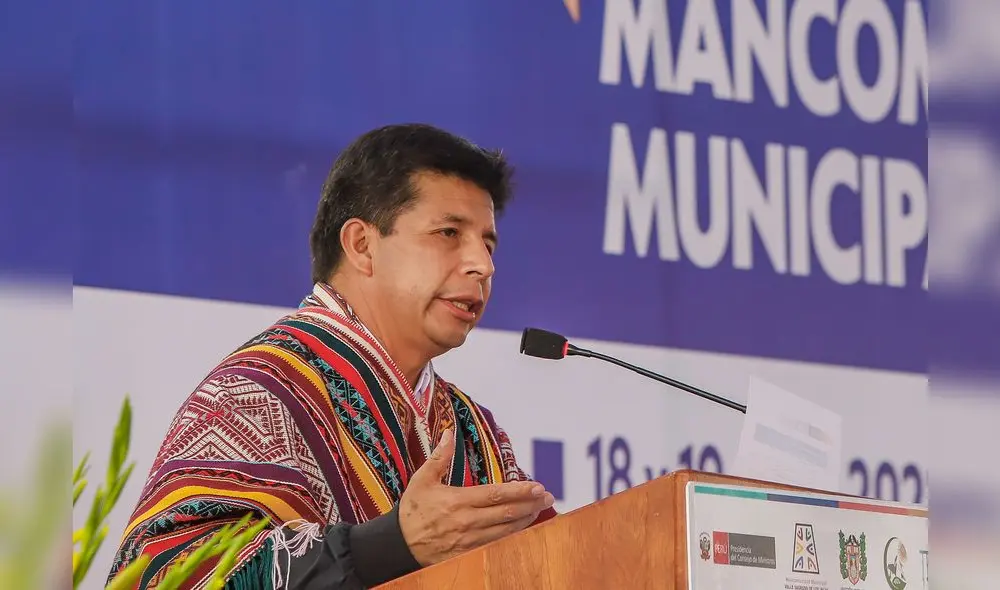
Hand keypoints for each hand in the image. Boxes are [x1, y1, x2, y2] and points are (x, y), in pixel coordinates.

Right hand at [398, 428, 555, 565]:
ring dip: (526, 520)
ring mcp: (469, 541)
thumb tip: (449, 433)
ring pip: (505, 531)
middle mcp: (467, 522)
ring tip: (540, 510)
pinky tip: (523, 529)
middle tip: (548, 497)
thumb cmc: (411, 511)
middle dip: (530, 504)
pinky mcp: (468, 554)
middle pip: (506, 513)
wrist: (398, 546)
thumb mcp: (422, 480)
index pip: (495, 495)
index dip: (519, 490)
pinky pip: (496, 544)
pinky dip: (512, 536)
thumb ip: (439, 457)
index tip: (537, 486)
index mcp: (458, 501)